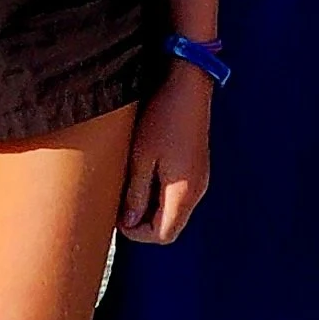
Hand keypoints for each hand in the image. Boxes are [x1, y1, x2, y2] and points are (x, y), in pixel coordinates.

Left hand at [118, 61, 211, 245]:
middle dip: (143, 223)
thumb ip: (135, 194)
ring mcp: (200, 179)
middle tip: (120, 204)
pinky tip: (145, 174)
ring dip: (151, 208)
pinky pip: (179, 194)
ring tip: (130, 186)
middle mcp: (197, 190)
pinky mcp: (197, 167)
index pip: (163, 235)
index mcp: (184, 192)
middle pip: (170, 226)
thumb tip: (129, 223)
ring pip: (174, 211)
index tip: (118, 216)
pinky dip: (160, 194)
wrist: (188, 84)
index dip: (137, 233)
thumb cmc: (163, 116)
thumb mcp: (140, 157)